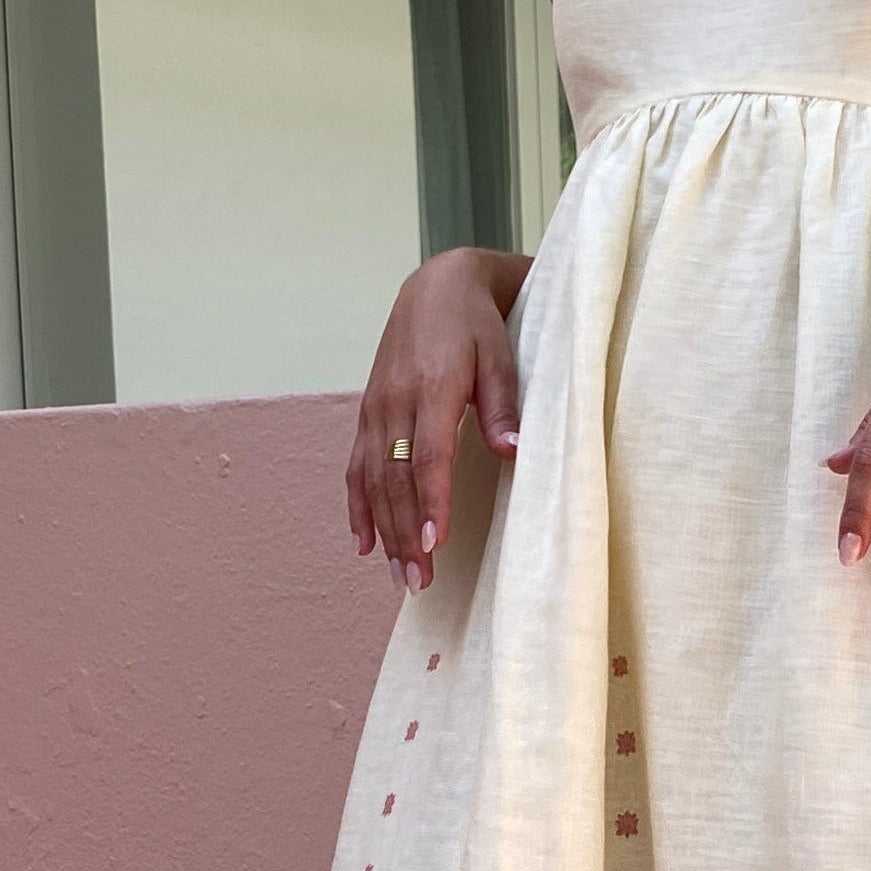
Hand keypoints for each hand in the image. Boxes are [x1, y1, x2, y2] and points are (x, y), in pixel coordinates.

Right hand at [346, 249, 525, 588]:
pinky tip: (365, 544)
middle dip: (405, 533)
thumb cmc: (476, 326)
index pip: (428, 455)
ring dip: (384, 532)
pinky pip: (356, 468)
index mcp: (431, 387)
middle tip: (419, 581)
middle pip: (395, 479)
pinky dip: (358, 508)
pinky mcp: (367, 414)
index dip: (430, 501)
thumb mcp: (500, 357)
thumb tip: (514, 452)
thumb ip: (504, 406)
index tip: (435, 542)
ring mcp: (375, 409)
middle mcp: (395, 401)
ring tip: (399, 576)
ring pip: (373, 480)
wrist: (435, 289)